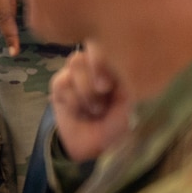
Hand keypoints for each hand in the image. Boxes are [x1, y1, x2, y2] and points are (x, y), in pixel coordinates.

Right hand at [51, 42, 125, 159]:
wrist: (94, 148)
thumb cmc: (119, 126)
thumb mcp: (131, 105)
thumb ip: (124, 82)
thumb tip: (110, 69)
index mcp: (119, 65)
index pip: (111, 44)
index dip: (106, 57)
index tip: (109, 83)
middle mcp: (98, 64)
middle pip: (91, 47)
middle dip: (95, 75)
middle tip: (103, 92)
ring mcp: (78, 72)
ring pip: (75, 63)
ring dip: (85, 90)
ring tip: (95, 110)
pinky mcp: (60, 84)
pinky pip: (61, 82)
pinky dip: (72, 100)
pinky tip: (79, 112)